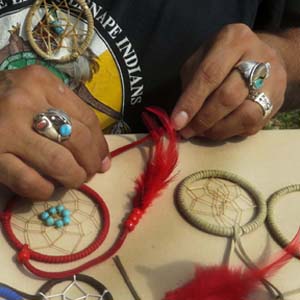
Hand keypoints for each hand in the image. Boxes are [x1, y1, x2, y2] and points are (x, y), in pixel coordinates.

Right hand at [0, 65, 109, 199]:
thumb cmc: (3, 101)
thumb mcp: (36, 95)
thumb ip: (68, 116)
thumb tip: (102, 159)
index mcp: (41, 82)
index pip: (87, 118)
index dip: (100, 145)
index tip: (103, 160)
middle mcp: (24, 100)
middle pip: (77, 139)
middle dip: (91, 163)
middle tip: (90, 173)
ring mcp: (5, 128)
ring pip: (58, 162)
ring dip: (73, 178)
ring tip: (73, 181)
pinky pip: (29, 180)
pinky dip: (44, 190)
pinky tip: (46, 188)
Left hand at [171, 23, 286, 139]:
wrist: (263, 58)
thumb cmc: (223, 58)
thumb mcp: (202, 59)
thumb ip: (191, 83)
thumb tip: (181, 117)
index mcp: (233, 40)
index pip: (209, 74)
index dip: (191, 102)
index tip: (176, 122)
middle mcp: (258, 57)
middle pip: (228, 96)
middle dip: (203, 119)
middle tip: (187, 131)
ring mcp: (273, 80)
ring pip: (244, 115)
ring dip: (217, 130)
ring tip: (201, 132)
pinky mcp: (278, 102)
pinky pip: (252, 125)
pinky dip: (230, 132)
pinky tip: (217, 129)